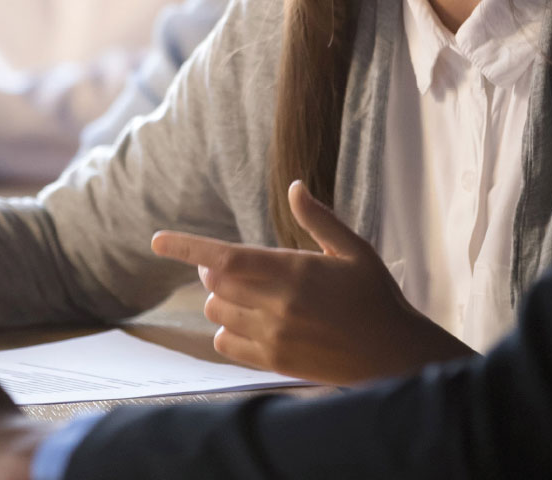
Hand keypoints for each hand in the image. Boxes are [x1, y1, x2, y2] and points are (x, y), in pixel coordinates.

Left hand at [151, 180, 473, 384]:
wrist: (394, 354)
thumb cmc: (376, 297)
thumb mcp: (354, 251)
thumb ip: (319, 219)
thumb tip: (294, 187)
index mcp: (293, 271)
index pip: (224, 257)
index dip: (186, 247)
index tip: (156, 240)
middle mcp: (277, 305)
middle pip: (215, 284)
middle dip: (213, 271)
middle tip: (234, 267)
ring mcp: (273, 337)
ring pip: (217, 313)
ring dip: (221, 300)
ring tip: (248, 295)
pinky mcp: (274, 363)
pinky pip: (225, 345)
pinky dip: (226, 331)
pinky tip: (248, 324)